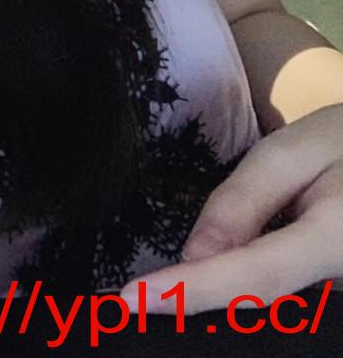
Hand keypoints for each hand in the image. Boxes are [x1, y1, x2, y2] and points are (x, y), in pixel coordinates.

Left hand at [119, 103, 342, 314]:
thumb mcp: (295, 151)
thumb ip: (243, 201)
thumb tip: (193, 256)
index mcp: (335, 241)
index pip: (250, 277)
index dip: (190, 292)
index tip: (132, 300)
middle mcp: (341, 281)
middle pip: (259, 299)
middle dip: (198, 299)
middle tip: (136, 301)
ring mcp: (340, 296)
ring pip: (271, 303)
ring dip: (220, 295)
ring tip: (166, 289)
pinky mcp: (333, 294)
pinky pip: (284, 297)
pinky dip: (242, 288)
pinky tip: (208, 279)